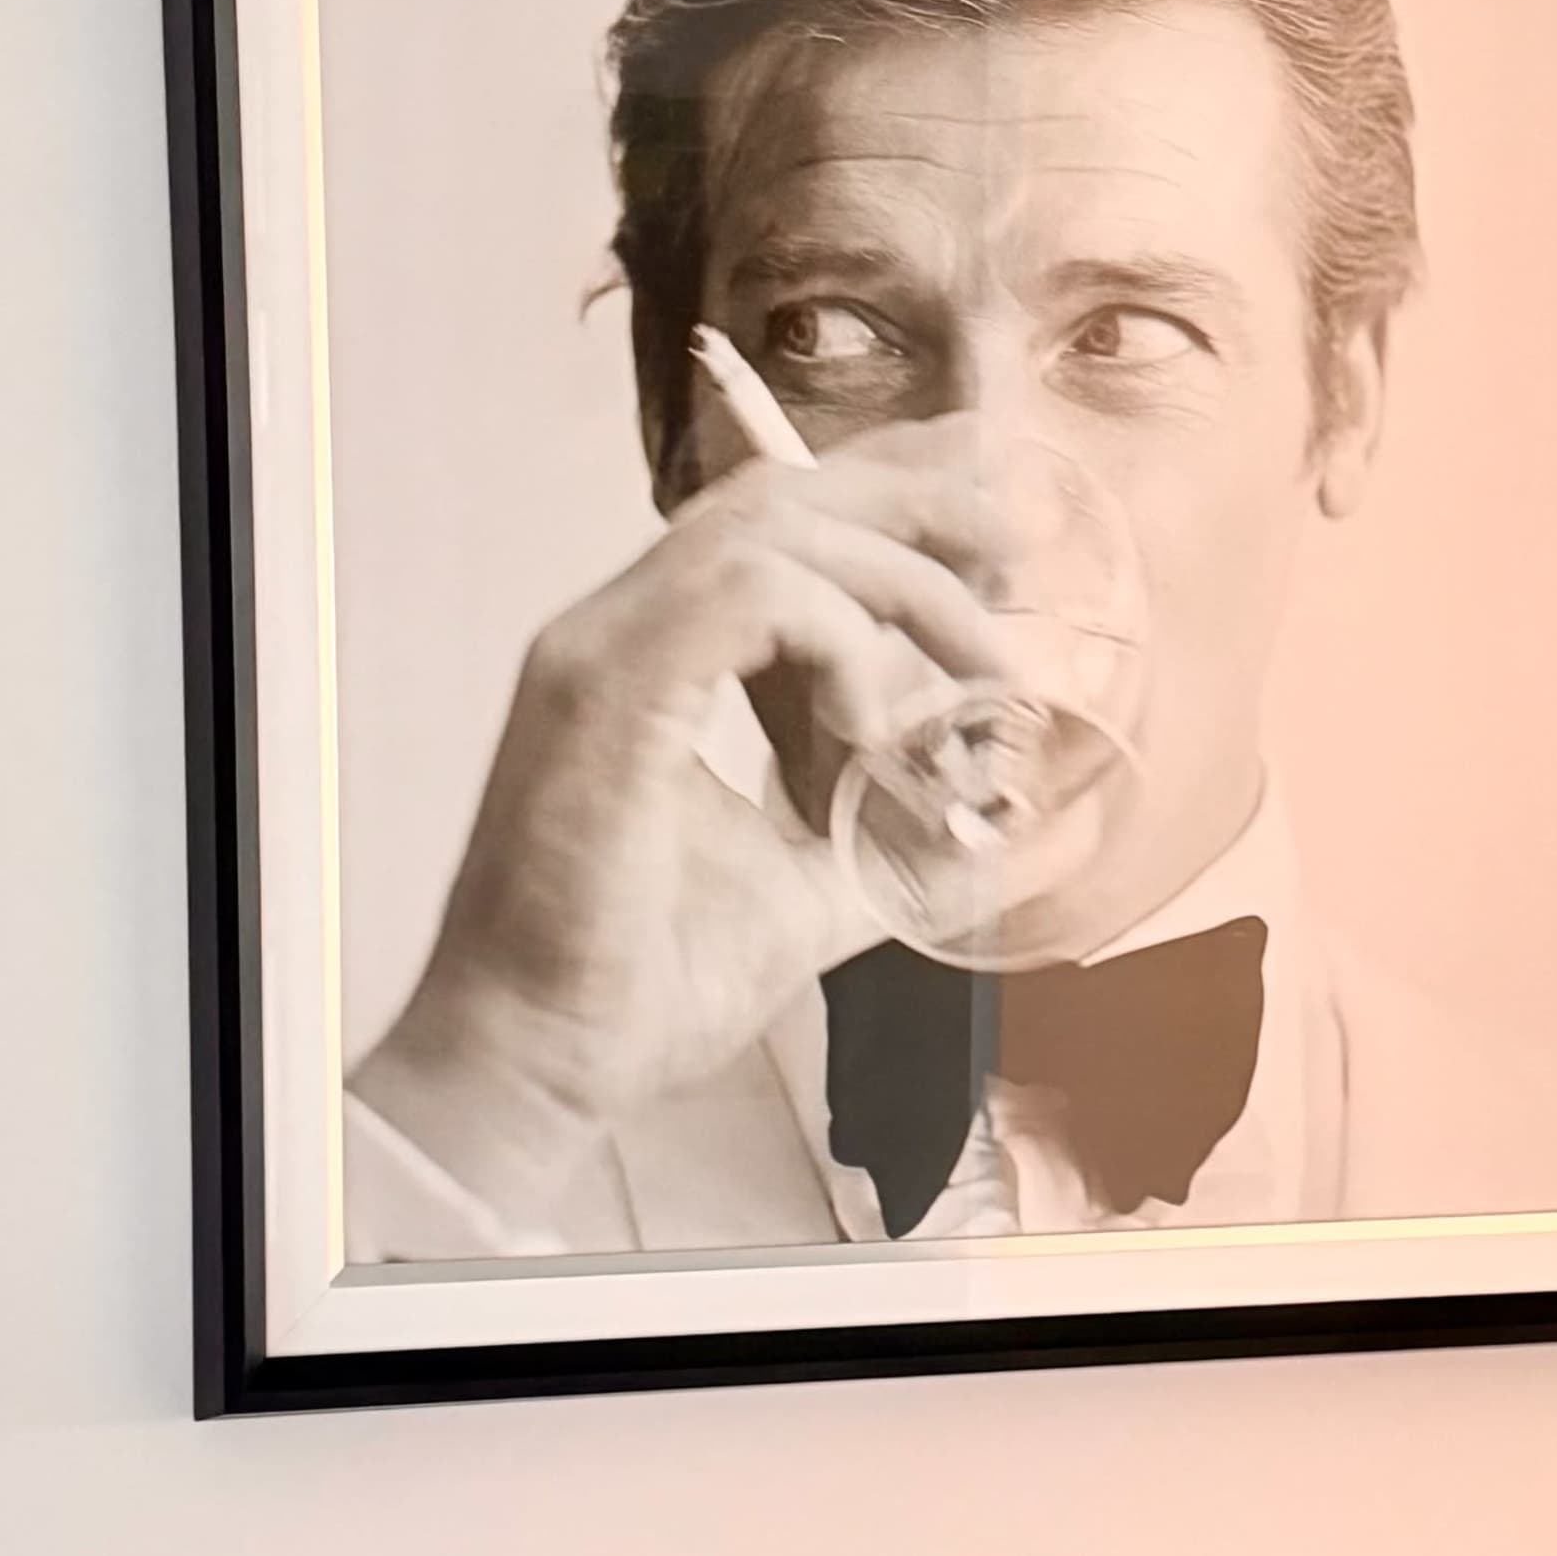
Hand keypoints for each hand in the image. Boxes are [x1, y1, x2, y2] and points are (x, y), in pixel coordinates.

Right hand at [349, 424, 1021, 1222]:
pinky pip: (749, 594)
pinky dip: (837, 639)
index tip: (998, 545)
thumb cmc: (639, 988)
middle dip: (915, 499)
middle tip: (1017, 548)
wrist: (537, 1062)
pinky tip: (874, 726)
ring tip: (976, 665)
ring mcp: (605, 648)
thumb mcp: (814, 896)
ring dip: (898, 581)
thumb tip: (1019, 825)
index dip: (894, 503)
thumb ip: (903, 843)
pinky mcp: (608, 688)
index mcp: (656, 659)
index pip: (776, 524)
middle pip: (780, 493)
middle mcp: (621, 628)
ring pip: (770, 526)